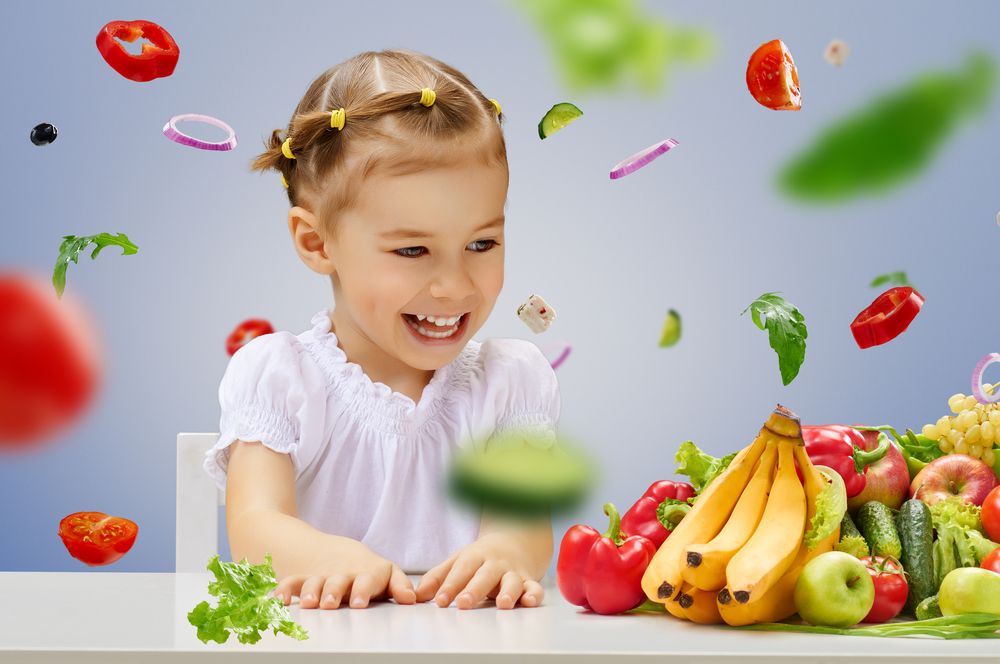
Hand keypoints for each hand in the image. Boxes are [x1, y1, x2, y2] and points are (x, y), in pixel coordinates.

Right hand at [272, 541, 414, 609]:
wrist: (338, 552)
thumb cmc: (368, 570)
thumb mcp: (387, 574)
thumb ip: (399, 585)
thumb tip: (413, 599)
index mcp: (367, 573)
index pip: (367, 579)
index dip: (363, 590)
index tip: (359, 603)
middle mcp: (344, 575)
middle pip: (338, 581)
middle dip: (334, 592)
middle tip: (331, 604)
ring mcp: (323, 577)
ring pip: (314, 583)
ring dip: (310, 593)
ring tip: (308, 604)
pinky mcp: (305, 580)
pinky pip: (292, 583)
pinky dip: (284, 591)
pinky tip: (280, 601)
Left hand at [415, 532, 544, 609]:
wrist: (517, 539)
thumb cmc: (483, 556)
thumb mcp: (459, 560)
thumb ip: (438, 578)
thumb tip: (416, 596)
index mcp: (474, 556)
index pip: (461, 570)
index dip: (450, 585)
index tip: (439, 601)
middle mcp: (495, 563)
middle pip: (485, 575)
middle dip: (474, 589)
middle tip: (463, 604)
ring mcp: (513, 571)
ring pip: (512, 581)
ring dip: (508, 592)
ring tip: (502, 604)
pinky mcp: (529, 580)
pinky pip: (535, 587)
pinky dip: (534, 594)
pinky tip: (530, 601)